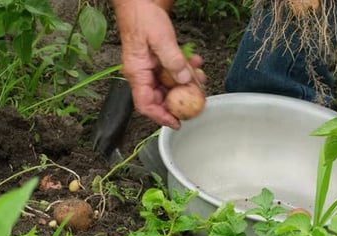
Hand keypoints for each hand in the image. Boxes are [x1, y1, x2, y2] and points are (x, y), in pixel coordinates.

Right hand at [113, 0, 204, 128]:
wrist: (138, 1)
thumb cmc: (142, 17)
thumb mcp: (160, 39)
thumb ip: (173, 61)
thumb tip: (184, 80)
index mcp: (137, 73)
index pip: (145, 105)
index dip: (161, 117)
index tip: (176, 123)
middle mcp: (141, 74)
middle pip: (159, 98)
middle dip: (178, 100)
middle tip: (196, 102)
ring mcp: (149, 68)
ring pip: (168, 85)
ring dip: (185, 83)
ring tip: (199, 77)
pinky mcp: (156, 60)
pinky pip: (170, 72)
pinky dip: (183, 69)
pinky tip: (194, 62)